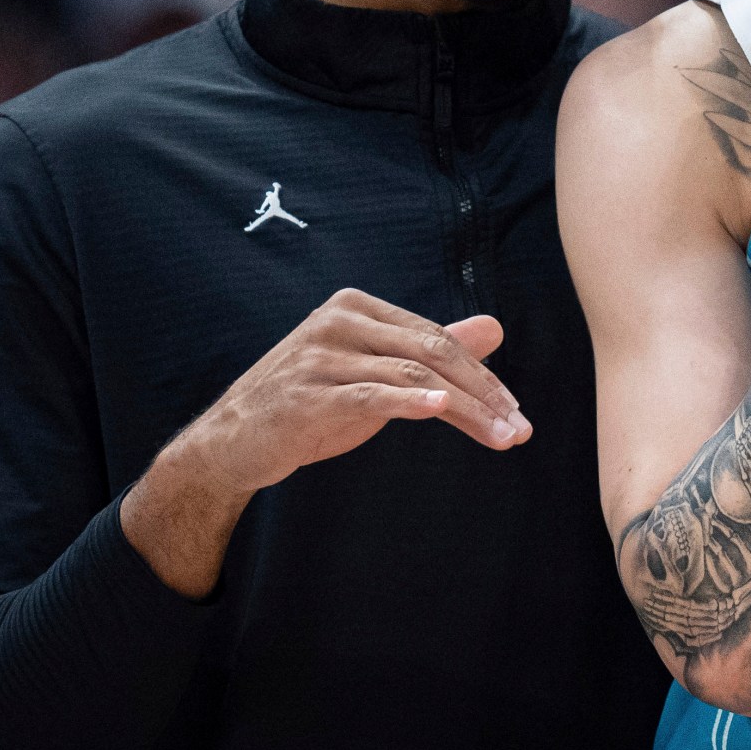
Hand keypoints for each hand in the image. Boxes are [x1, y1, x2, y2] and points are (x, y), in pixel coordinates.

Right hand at [182, 288, 529, 492]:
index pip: (436, 337)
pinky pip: (369, 394)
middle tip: (519, 428)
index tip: (515, 411)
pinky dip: (409, 400)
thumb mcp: (375, 371)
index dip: (483, 374)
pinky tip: (441, 408)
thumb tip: (494, 327)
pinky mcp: (306, 395)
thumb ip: (429, 348)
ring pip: (411, 376)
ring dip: (465, 409)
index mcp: (358, 308)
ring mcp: (319, 357)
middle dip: (484, 392)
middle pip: (431, 352)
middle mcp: (339, 322)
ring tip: (501, 436)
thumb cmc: (309, 403)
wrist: (232, 442)